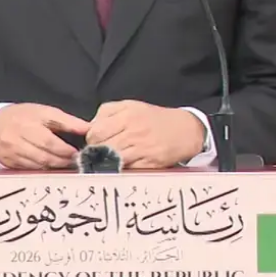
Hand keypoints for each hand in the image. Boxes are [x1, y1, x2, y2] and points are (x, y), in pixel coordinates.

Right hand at [0, 103, 90, 169]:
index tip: (78, 152)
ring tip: (68, 165)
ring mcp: (13, 150)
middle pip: (45, 153)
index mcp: (30, 120)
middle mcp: (20, 136)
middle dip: (63, 159)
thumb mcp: (44, 111)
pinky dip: (44, 170)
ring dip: (56, 166)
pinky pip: (30, 169)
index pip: (50, 138)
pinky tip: (53, 169)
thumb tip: (87, 128)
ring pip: (39, 163)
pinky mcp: (10, 162)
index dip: (65, 148)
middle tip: (76, 160)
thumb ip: (66, 121)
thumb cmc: (22, 117)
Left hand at [85, 100, 204, 168]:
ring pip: (112, 160)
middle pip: (101, 148)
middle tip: (100, 152)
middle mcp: (133, 133)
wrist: (185, 130)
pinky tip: (123, 166)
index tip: (96, 140)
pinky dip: (121, 170)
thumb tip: (89, 126)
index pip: (95, 132)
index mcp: (127, 116)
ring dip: (106, 162)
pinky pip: (127, 171)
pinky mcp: (149, 165)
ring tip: (109, 160)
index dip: (92, 138)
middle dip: (96, 152)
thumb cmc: (154, 118)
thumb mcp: (130, 105)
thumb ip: (107, 112)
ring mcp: (142, 150)